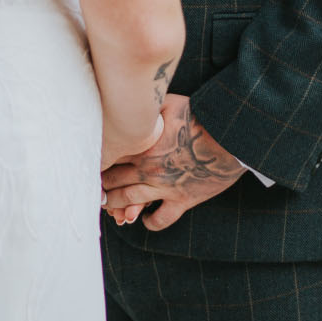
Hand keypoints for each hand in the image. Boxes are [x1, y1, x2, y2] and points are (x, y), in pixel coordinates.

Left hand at [100, 94, 244, 231]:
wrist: (228, 137)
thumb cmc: (200, 116)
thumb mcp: (169, 102)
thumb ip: (148, 107)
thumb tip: (134, 98)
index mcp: (142, 145)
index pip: (109, 156)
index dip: (99, 161)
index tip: (93, 163)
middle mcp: (148, 169)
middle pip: (114, 180)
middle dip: (102, 184)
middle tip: (95, 187)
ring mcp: (164, 187)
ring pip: (129, 200)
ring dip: (114, 204)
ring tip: (107, 205)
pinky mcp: (182, 200)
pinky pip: (160, 219)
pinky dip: (149, 222)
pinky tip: (144, 219)